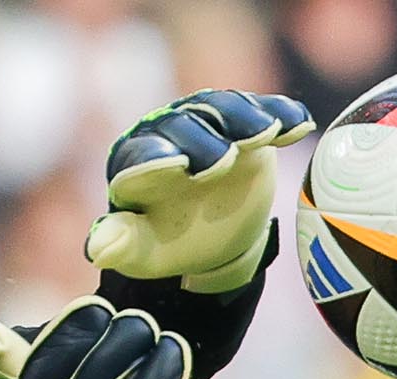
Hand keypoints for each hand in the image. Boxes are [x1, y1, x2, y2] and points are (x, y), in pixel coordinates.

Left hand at [89, 89, 314, 292]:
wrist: (211, 233)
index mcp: (135, 163)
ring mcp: (210, 124)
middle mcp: (170, 133)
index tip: (176, 169)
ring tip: (265, 133)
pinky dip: (280, 115)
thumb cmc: (171, 242)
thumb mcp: (145, 251)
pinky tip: (298, 124)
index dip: (158, 161)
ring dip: (244, 119)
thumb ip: (124, 245)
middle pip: (186, 127)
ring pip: (224, 110)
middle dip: (205, 141)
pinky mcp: (245, 124)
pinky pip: (263, 111)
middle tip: (225, 158)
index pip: (142, 156)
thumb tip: (98, 251)